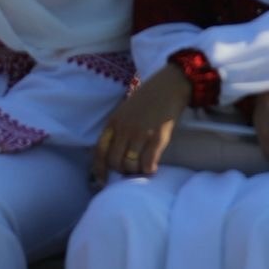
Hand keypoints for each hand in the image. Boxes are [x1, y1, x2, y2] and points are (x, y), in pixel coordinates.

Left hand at [92, 63, 187, 182]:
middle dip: (122, 170)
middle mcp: (123, 129)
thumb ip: (118, 129)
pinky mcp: (157, 137)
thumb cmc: (147, 99)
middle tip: (132, 169)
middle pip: (115, 162)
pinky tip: (152, 167)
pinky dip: (149, 169)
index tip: (101, 182)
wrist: (169, 86)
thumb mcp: (124, 111)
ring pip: (130, 165)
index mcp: (113, 122)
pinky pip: (147, 163)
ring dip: (136, 171)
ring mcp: (139, 134)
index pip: (99, 151)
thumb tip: (115, 154)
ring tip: (143, 167)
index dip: (99, 169)